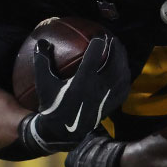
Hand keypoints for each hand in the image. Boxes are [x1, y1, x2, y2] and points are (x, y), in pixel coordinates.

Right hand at [19, 35, 130, 154]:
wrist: (62, 131)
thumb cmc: (52, 104)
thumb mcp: (44, 84)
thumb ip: (42, 62)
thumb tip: (42, 41)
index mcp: (81, 82)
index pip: (93, 58)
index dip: (98, 43)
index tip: (99, 34)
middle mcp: (97, 89)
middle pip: (113, 64)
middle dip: (115, 49)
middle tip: (113, 38)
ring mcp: (106, 97)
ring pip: (121, 75)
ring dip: (122, 60)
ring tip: (120, 50)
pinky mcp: (111, 105)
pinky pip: (124, 87)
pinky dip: (125, 75)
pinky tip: (123, 69)